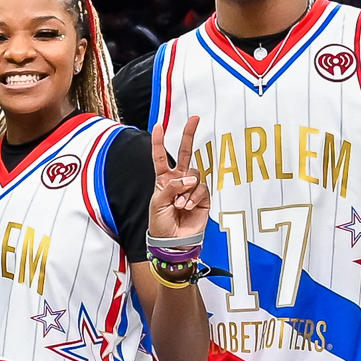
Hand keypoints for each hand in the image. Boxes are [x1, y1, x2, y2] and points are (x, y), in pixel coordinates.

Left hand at [148, 113, 208, 244]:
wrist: (173, 241)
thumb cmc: (161, 223)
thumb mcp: (158, 203)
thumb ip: (171, 187)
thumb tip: (190, 178)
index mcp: (163, 179)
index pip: (160, 156)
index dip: (159, 141)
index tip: (158, 126)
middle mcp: (179, 180)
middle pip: (185, 153)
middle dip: (189, 135)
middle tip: (195, 118)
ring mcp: (192, 187)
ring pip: (195, 174)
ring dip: (186, 190)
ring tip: (178, 205)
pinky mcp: (203, 197)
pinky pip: (201, 189)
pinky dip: (193, 198)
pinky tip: (186, 208)